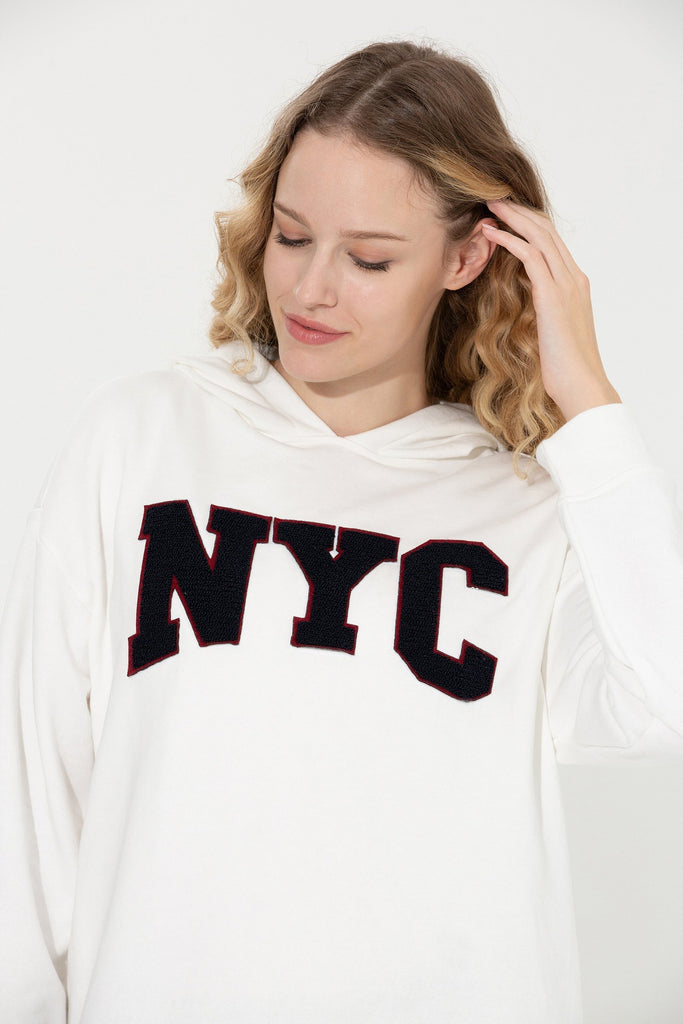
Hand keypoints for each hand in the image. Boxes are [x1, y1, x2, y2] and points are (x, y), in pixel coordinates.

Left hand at [482, 200, 620, 421]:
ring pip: (539, 235)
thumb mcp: (552, 331)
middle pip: (546, 230)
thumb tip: (524, 308)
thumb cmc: (564, 367)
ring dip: (512, 218)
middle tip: (494, 198)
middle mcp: (574, 278)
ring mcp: (566, 284)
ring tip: (488, 206)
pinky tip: (491, 234)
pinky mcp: (553, 295)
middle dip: (519, 211)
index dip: (529, 223)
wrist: (580, 384)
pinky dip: (510, 240)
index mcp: (575, 284)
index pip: (553, 241)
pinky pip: (531, 256)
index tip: (507, 214)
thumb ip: (542, 311)